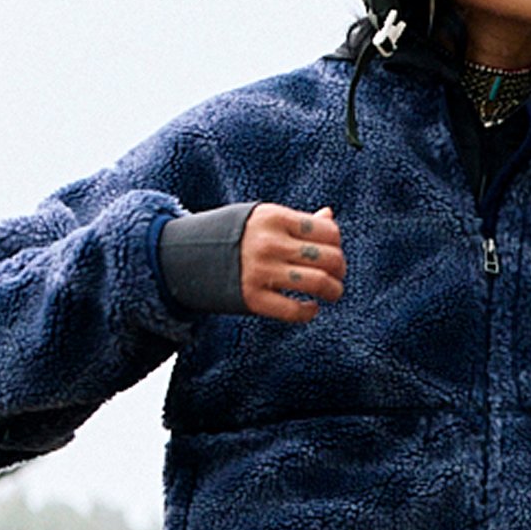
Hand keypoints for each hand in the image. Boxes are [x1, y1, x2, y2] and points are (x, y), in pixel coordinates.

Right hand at [240, 203, 345, 320]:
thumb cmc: (237, 235)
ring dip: (333, 291)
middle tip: (337, 276)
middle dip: (340, 270)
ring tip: (331, 293)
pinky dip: (309, 312)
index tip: (333, 253)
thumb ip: (298, 221)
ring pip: (318, 283)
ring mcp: (261, 272)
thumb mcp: (264, 219)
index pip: (328, 231)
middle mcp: (270, 244)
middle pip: (328, 258)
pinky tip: (310, 308)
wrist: (190, 256)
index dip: (337, 245)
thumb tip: (329, 217)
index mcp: (275, 218)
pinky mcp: (253, 298)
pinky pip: (294, 310)